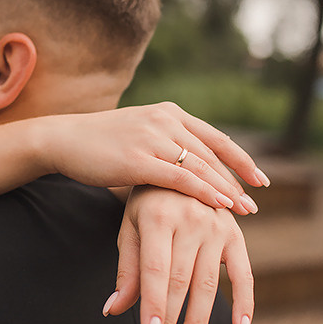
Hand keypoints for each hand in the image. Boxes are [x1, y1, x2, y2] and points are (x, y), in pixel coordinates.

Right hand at [45, 102, 268, 215]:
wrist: (63, 139)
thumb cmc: (100, 143)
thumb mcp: (140, 134)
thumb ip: (166, 143)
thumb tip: (191, 166)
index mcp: (169, 113)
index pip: (215, 138)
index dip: (240, 160)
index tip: (259, 179)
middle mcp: (165, 120)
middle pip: (213, 154)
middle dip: (237, 180)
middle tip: (255, 203)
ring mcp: (152, 138)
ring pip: (201, 167)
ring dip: (226, 190)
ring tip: (244, 210)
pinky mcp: (138, 160)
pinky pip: (180, 179)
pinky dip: (204, 192)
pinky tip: (219, 206)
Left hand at [103, 187, 252, 323]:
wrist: (178, 165)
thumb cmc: (147, 203)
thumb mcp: (130, 229)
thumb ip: (128, 270)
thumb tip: (112, 310)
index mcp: (158, 216)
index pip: (156, 271)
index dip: (153, 306)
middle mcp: (190, 219)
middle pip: (181, 282)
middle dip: (170, 323)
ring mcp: (217, 226)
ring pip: (208, 284)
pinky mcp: (236, 233)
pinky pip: (244, 274)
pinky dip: (245, 303)